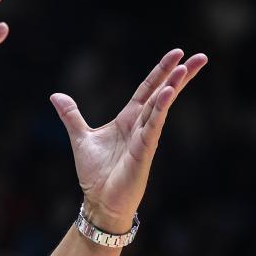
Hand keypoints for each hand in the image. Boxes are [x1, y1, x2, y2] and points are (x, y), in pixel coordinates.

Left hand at [50, 49, 207, 231]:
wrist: (99, 201)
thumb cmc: (96, 173)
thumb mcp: (80, 138)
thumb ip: (71, 116)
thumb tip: (56, 95)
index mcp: (128, 119)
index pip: (147, 89)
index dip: (161, 72)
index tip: (178, 54)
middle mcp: (140, 125)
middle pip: (162, 94)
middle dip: (180, 75)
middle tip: (199, 56)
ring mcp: (145, 138)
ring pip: (160, 107)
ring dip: (172, 87)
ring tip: (185, 68)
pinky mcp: (144, 151)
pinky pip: (153, 127)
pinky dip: (160, 110)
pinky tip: (168, 94)